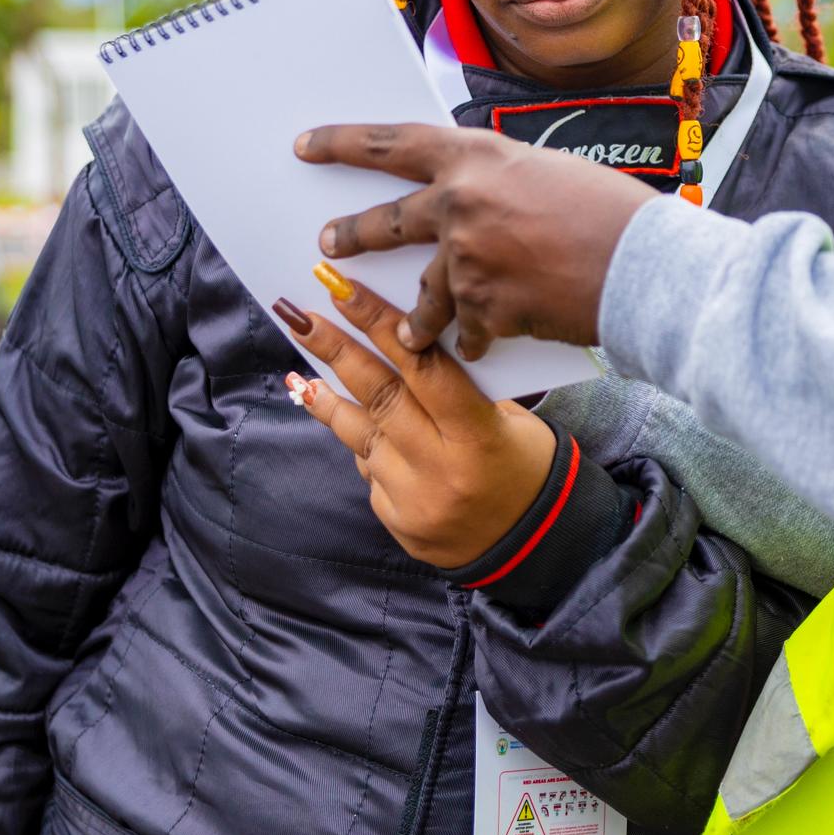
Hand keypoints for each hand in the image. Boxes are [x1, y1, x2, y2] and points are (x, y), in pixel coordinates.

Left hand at [277, 271, 557, 568]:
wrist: (533, 542)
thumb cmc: (527, 465)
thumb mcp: (511, 420)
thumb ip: (460, 390)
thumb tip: (402, 346)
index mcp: (479, 437)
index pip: (423, 370)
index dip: (382, 325)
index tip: (344, 292)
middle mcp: (441, 469)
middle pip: (380, 398)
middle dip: (338, 351)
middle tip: (302, 318)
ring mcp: (414, 500)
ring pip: (361, 436)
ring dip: (330, 401)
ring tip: (300, 375)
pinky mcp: (397, 522)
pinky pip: (371, 471)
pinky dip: (368, 447)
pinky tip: (364, 432)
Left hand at [295, 123, 660, 357]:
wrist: (642, 266)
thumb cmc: (611, 213)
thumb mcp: (547, 174)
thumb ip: (500, 183)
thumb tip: (478, 199)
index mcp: (476, 157)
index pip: (392, 144)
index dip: (343, 144)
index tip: (306, 146)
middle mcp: (459, 204)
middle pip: (387, 221)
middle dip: (354, 235)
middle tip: (329, 244)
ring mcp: (465, 259)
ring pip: (424, 296)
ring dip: (417, 317)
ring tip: (410, 333)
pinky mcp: (481, 309)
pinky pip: (466, 331)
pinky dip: (476, 339)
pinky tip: (488, 345)